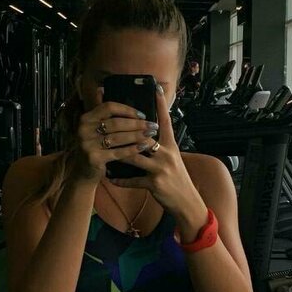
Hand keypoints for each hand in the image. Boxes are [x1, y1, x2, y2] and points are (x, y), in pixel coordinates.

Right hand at [70, 88, 158, 184]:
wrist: (84, 172)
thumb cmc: (95, 147)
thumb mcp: (94, 129)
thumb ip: (100, 112)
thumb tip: (102, 89)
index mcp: (86, 118)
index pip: (109, 107)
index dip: (127, 110)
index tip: (142, 114)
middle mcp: (83, 130)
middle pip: (115, 123)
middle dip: (136, 124)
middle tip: (152, 125)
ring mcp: (87, 145)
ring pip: (118, 138)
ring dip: (137, 136)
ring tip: (150, 135)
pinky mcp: (94, 159)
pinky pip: (118, 152)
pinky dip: (132, 149)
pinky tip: (143, 147)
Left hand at [108, 85, 208, 238]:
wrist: (186, 202)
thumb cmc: (177, 178)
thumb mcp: (173, 159)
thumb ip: (161, 146)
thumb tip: (145, 134)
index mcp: (172, 146)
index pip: (166, 121)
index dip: (160, 104)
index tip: (156, 88)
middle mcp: (167, 154)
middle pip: (144, 138)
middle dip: (127, 131)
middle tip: (111, 123)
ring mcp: (161, 169)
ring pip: (134, 157)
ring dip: (118, 154)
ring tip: (104, 149)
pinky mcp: (155, 184)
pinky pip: (133, 180)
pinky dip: (121, 180)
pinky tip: (110, 178)